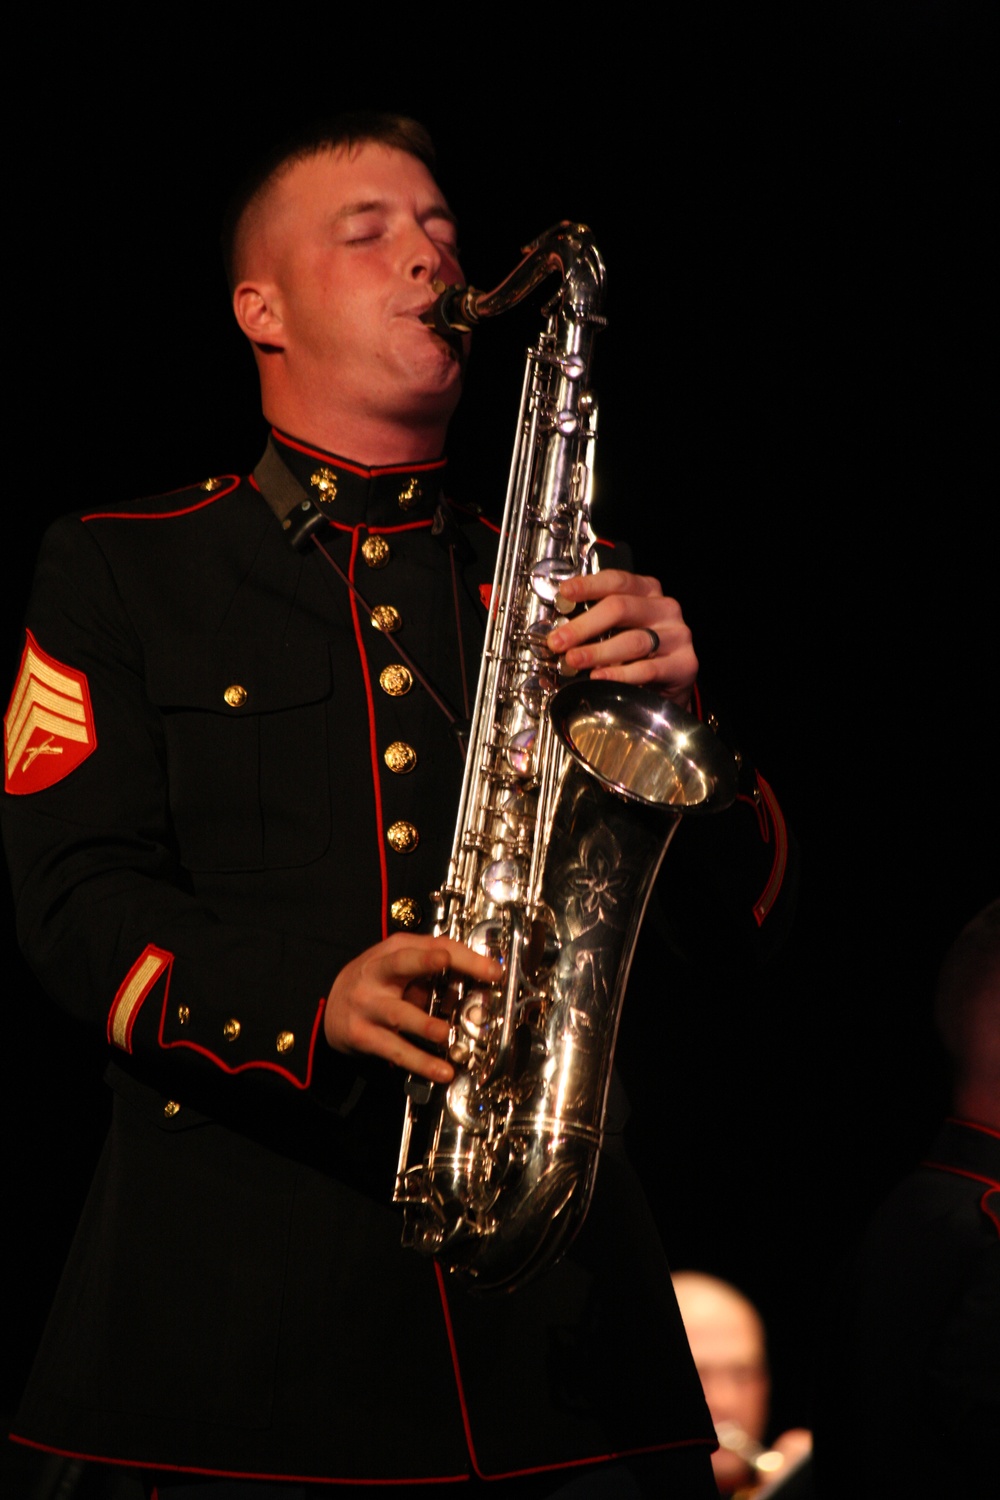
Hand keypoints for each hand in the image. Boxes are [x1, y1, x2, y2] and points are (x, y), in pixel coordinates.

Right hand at [324, 933, 501, 1082]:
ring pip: (399, 1014)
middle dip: (424, 961)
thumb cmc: (375, 985)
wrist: (328, 1006)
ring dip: (426, 1024)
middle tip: (446, 962)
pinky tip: (441, 1071)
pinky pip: (394, 1050)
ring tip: (446, 1035)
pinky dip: (420, 1062)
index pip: (431, 946)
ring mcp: (367, 1005)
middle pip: (401, 962)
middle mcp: (377, 974)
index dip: (463, 956)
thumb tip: (477, 988)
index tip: (492, 970)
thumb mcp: (398, 969)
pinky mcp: (361, 1035)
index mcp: (392, 952)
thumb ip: (432, 974)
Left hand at [545, 569, 697, 707]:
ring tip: (574, 660)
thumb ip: (596, 623)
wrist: (670, 687)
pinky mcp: (684, 664)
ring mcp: (676, 635)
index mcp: (647, 591)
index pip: (617, 580)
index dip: (589, 586)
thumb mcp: (619, 630)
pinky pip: (648, 669)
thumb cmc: (639, 654)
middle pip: (621, 608)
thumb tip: (558, 630)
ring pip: (633, 640)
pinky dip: (620, 674)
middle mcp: (664, 608)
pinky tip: (600, 677)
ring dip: (598, 652)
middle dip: (584, 625)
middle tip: (559, 641)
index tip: (565, 593)